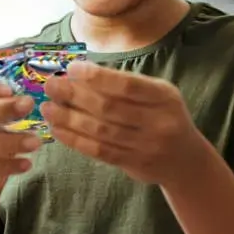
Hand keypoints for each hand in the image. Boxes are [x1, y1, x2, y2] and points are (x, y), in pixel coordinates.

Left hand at [41, 60, 203, 184]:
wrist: (185, 160)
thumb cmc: (162, 116)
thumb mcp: (156, 94)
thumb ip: (125, 84)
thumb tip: (78, 73)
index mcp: (164, 97)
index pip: (127, 85)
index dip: (97, 77)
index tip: (71, 69)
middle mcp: (158, 122)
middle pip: (109, 108)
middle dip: (75, 95)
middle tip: (51, 86)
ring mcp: (147, 146)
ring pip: (101, 131)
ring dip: (69, 118)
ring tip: (47, 107)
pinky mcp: (134, 164)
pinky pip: (99, 151)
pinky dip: (75, 140)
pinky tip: (57, 129)